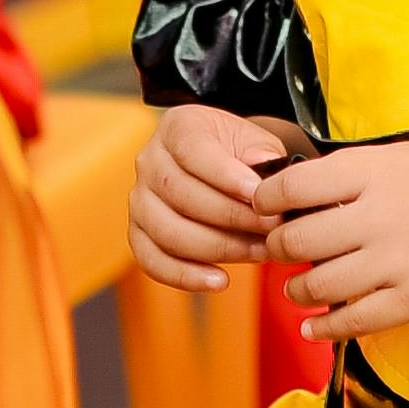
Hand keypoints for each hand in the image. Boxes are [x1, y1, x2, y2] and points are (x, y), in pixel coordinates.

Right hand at [132, 105, 289, 289]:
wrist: (219, 167)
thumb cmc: (238, 155)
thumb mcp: (255, 143)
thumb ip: (264, 156)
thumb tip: (268, 173)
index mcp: (178, 128)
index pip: (194, 151)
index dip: (226, 176)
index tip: (258, 195)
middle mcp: (150, 161)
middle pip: (181, 194)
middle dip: (231, 217)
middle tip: (270, 229)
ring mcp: (139, 199)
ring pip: (168, 231)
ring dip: (218, 248)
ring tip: (257, 252)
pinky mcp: (138, 233)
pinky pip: (152, 260)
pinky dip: (185, 276)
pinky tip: (220, 280)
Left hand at [258, 141, 408, 341]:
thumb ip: (358, 171)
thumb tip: (309, 189)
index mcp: (373, 170)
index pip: (292, 186)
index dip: (267, 200)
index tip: (264, 208)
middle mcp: (377, 215)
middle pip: (297, 239)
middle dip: (278, 249)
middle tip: (280, 250)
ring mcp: (395, 261)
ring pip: (318, 284)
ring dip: (298, 290)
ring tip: (298, 289)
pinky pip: (353, 321)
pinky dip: (324, 328)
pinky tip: (314, 326)